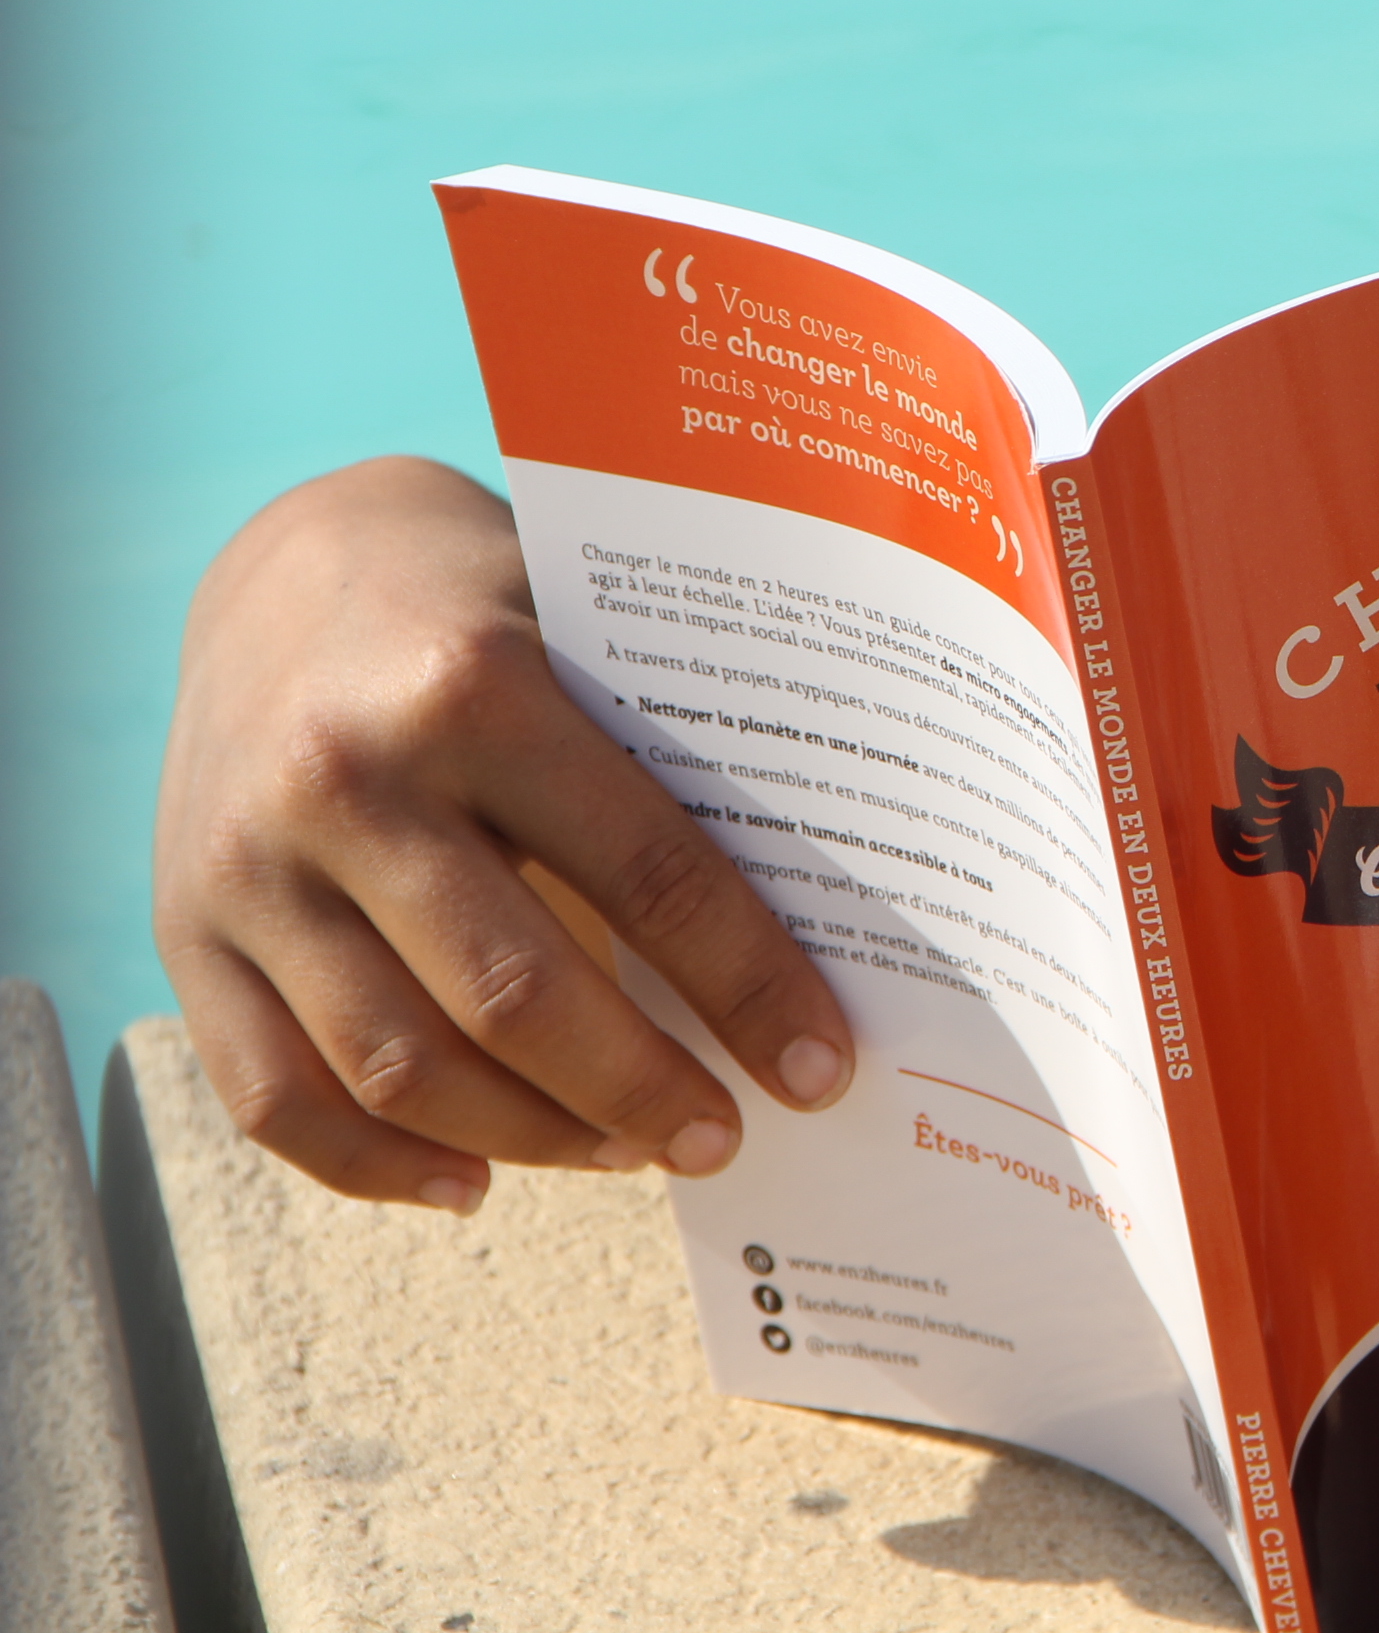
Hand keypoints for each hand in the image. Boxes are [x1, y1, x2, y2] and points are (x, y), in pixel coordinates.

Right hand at [153, 458, 851, 1212]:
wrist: (285, 566)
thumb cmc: (489, 609)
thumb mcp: (586, 636)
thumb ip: (673, 761)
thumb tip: (825, 922)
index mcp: (473, 689)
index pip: (646, 874)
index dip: (747, 987)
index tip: (818, 1067)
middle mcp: (344, 780)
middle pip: (516, 997)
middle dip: (642, 1089)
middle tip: (724, 1137)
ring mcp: (248, 868)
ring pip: (401, 1069)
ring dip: (535, 1137)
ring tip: (628, 1150)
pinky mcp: (183, 935)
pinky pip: (279, 1098)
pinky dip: (380, 1166)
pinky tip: (475, 1181)